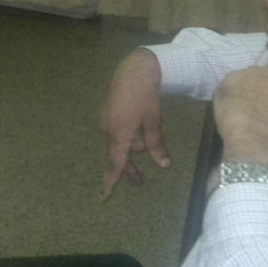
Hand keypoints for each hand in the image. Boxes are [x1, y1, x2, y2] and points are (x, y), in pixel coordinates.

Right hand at [100, 48, 168, 198]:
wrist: (134, 69)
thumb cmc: (145, 96)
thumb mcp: (153, 122)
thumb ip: (156, 145)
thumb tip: (163, 165)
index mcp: (119, 134)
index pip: (115, 164)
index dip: (111, 182)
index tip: (104, 197)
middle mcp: (109, 130)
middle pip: (119, 155)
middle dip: (130, 167)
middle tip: (141, 181)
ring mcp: (106, 121)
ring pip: (121, 142)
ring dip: (133, 145)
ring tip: (150, 136)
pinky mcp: (108, 113)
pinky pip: (118, 131)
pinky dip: (129, 134)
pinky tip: (140, 123)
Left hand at [212, 12, 267, 167]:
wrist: (256, 143)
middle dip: (267, 86)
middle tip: (263, 108)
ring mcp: (251, 72)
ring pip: (248, 80)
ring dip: (248, 92)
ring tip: (247, 114)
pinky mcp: (229, 79)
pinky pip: (231, 87)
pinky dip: (232, 97)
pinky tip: (234, 114)